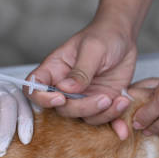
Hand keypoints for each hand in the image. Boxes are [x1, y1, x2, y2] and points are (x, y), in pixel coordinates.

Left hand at [0, 47, 32, 156]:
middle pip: (9, 103)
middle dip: (7, 129)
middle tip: (0, 150)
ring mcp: (4, 83)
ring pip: (21, 101)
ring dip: (24, 122)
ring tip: (24, 142)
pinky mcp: (10, 87)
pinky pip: (25, 99)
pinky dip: (30, 113)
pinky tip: (30, 128)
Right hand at [26, 20, 136, 138]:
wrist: (123, 38)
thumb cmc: (103, 36)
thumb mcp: (93, 48)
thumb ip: (80, 70)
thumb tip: (66, 89)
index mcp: (55, 69)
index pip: (34, 87)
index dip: (41, 98)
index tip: (60, 98)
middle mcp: (65, 87)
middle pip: (63, 108)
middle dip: (83, 107)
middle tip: (104, 97)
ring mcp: (83, 97)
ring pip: (84, 117)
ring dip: (102, 114)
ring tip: (119, 99)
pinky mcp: (100, 103)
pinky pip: (103, 119)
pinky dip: (114, 121)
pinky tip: (124, 117)